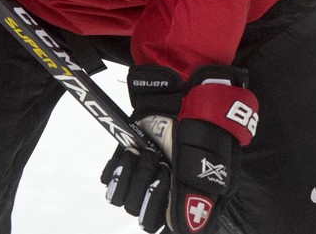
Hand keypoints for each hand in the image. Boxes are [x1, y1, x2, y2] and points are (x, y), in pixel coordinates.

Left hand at [101, 65, 257, 232]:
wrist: (187, 95)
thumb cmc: (203, 129)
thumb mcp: (206, 163)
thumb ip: (195, 200)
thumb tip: (187, 233)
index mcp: (185, 200)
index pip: (162, 226)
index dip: (159, 210)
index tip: (167, 183)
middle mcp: (164, 193)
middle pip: (143, 217)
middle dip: (149, 188)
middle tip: (159, 161)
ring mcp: (144, 177)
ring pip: (124, 201)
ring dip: (135, 176)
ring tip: (148, 153)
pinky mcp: (126, 160)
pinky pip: (109, 178)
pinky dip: (117, 167)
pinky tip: (131, 151)